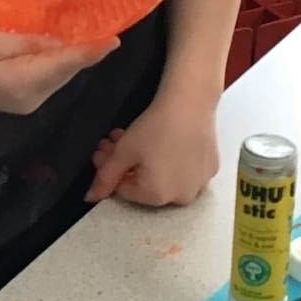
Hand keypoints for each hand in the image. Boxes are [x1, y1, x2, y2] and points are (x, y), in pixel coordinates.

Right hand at [0, 28, 118, 114]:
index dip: (89, 52)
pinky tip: (67, 48)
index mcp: (20, 84)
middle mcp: (30, 99)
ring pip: (59, 76)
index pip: (62, 65)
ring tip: (93, 35)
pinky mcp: (23, 100)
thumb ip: (27, 43)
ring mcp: (28, 103)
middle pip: (65, 72)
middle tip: (107, 29)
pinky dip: (59, 64)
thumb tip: (60, 42)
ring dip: (73, 58)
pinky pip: (49, 79)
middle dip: (85, 53)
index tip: (113, 41)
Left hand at [87, 91, 218, 206]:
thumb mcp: (124, 152)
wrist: (191, 102)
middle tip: (114, 140)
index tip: (103, 150)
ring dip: (145, 159)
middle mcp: (182, 197)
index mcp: (158, 197)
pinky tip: (164, 139)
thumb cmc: (154, 128)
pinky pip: (184, 169)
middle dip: (125, 162)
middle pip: (144, 182)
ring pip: (164, 175)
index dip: (110, 168)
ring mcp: (200, 183)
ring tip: (134, 136)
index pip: (124, 189)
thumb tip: (89, 198)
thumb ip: (105, 178)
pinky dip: (170, 158)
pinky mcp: (211, 167)